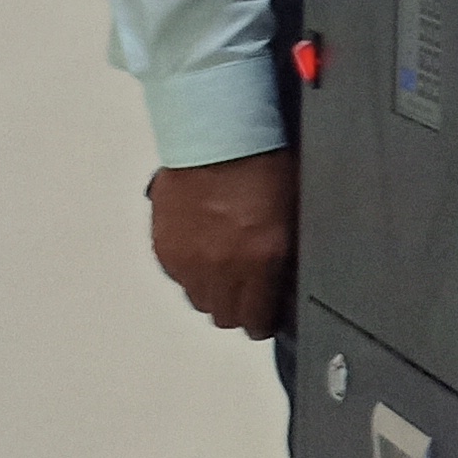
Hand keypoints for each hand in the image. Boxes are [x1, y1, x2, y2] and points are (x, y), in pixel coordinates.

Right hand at [149, 151, 294, 339]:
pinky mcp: (165, 248)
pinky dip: (191, 270)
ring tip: (226, 268)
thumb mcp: (293, 211)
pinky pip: (178, 277)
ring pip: (199, 300)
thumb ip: (285, 253)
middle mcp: (222, 266)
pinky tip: (204, 249)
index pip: (256, 319)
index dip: (263, 321)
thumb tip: (284, 280)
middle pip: (225, 316)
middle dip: (239, 308)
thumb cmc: (263, 163)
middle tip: (248, 292)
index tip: (267, 316)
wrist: (218, 136)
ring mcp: (189, 260)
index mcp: (260, 258)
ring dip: (213, 290)